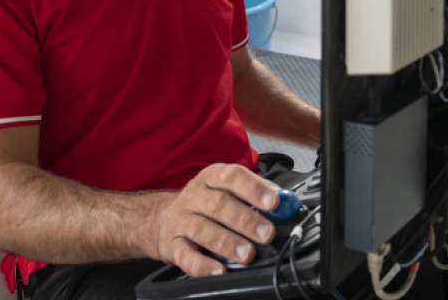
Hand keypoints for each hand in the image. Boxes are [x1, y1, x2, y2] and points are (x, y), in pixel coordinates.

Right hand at [148, 163, 280, 276]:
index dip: (254, 189)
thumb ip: (256, 194)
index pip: (233, 177)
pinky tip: (217, 270)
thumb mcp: (226, 190)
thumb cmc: (204, 204)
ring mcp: (182, 220)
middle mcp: (195, 197)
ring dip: (227, 242)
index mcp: (211, 178)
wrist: (160, 219)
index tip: (274, 202)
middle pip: (219, 205)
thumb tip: (287, 202)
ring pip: (203, 230)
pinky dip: (202, 264)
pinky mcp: (173, 245)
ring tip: (247, 254)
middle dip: (246, 220)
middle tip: (266, 233)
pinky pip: (186, 255)